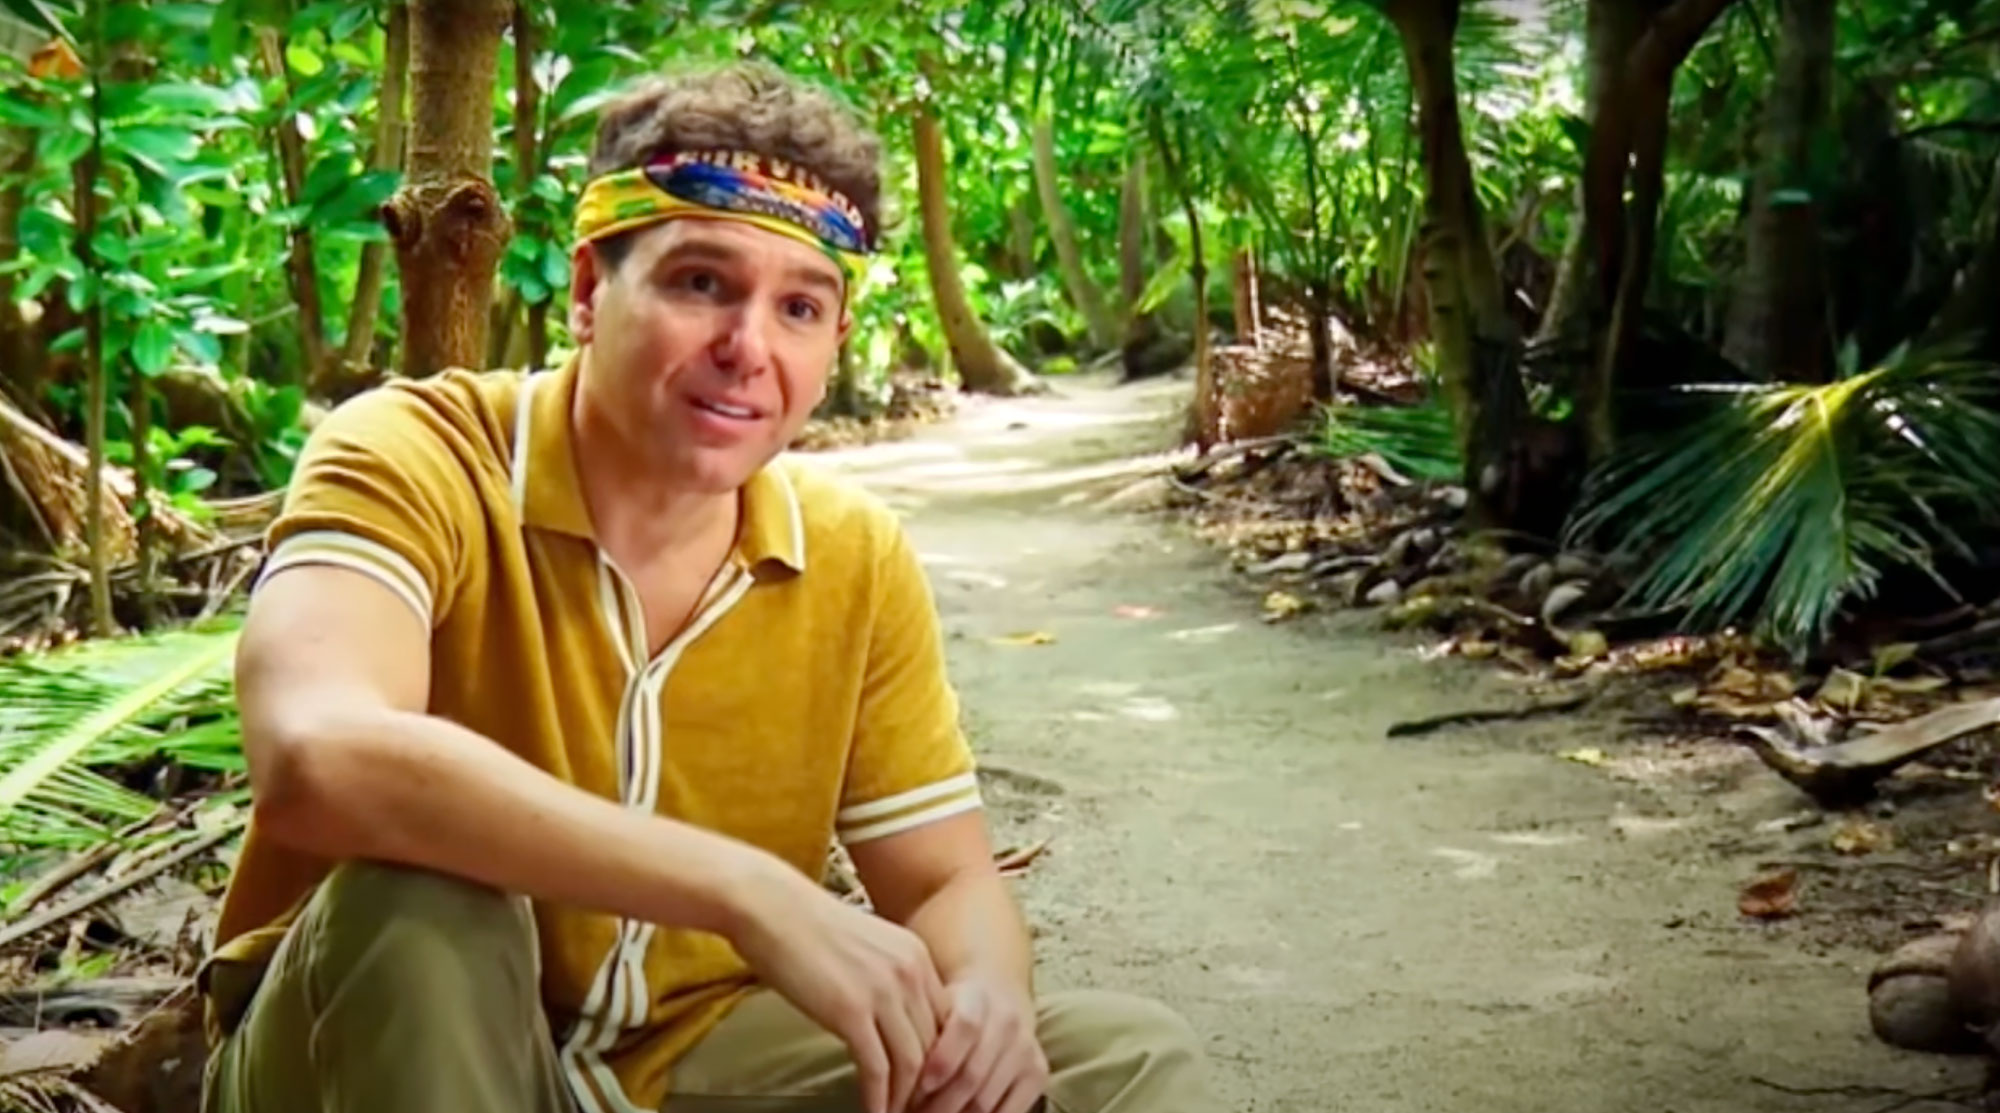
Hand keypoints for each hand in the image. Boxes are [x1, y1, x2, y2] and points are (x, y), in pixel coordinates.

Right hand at [727, 863, 950, 1112]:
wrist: (770, 906)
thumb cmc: (805, 926)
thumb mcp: (865, 945)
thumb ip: (886, 976)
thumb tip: (889, 1018)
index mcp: (916, 956)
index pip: (947, 1021)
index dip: (940, 1059)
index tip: (928, 1084)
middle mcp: (910, 973)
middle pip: (936, 1046)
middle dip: (928, 1086)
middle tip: (916, 1108)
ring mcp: (883, 992)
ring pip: (912, 1064)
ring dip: (905, 1099)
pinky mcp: (851, 1012)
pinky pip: (877, 1069)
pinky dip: (878, 1099)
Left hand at [912, 974, 1047, 1112]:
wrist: (1000, 995)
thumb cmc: (953, 1007)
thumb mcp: (934, 1005)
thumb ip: (918, 1033)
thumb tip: (893, 1076)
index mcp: (978, 998)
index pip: (966, 1028)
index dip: (942, 1061)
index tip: (917, 1087)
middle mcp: (1008, 1022)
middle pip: (973, 1075)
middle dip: (937, 1105)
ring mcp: (1026, 1050)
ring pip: (986, 1101)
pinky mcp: (1038, 1073)